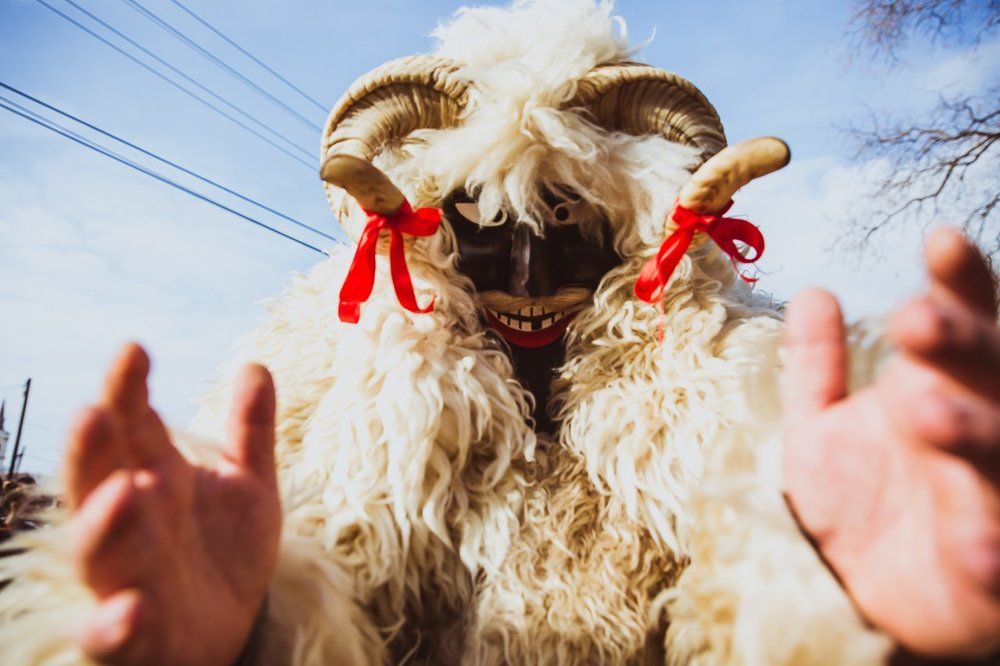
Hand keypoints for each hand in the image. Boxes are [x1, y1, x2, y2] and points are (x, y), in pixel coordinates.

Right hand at [66, 344, 280, 664]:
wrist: (229, 632)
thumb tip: (255, 364)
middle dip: (92, 449)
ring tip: (126, 490)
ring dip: (104, 523)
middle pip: (97, 480)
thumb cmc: (225, 550)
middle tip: (94, 411)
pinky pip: (110, 633)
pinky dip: (113, 622)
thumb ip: (250, 430)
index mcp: (156, 478)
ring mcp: (124, 578)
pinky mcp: (132, 635)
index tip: (134, 348)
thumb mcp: (249, 486)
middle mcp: (131, 523)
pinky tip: (132, 607)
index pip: (131, 427)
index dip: (126, 390)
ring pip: (96, 550)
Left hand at [783, 229, 999, 657]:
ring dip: (974, 432)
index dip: (960, 283)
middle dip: (961, 345)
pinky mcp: (990, 566)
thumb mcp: (818, 428)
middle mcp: (973, 430)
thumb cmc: (853, 499)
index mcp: (938, 390)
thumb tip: (813, 291)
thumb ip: (816, 366)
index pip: (961, 323)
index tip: (939, 239)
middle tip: (914, 322)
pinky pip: (999, 553)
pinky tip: (977, 548)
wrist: (851, 587)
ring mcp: (988, 495)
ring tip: (928, 414)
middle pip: (988, 376)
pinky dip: (990, 547)